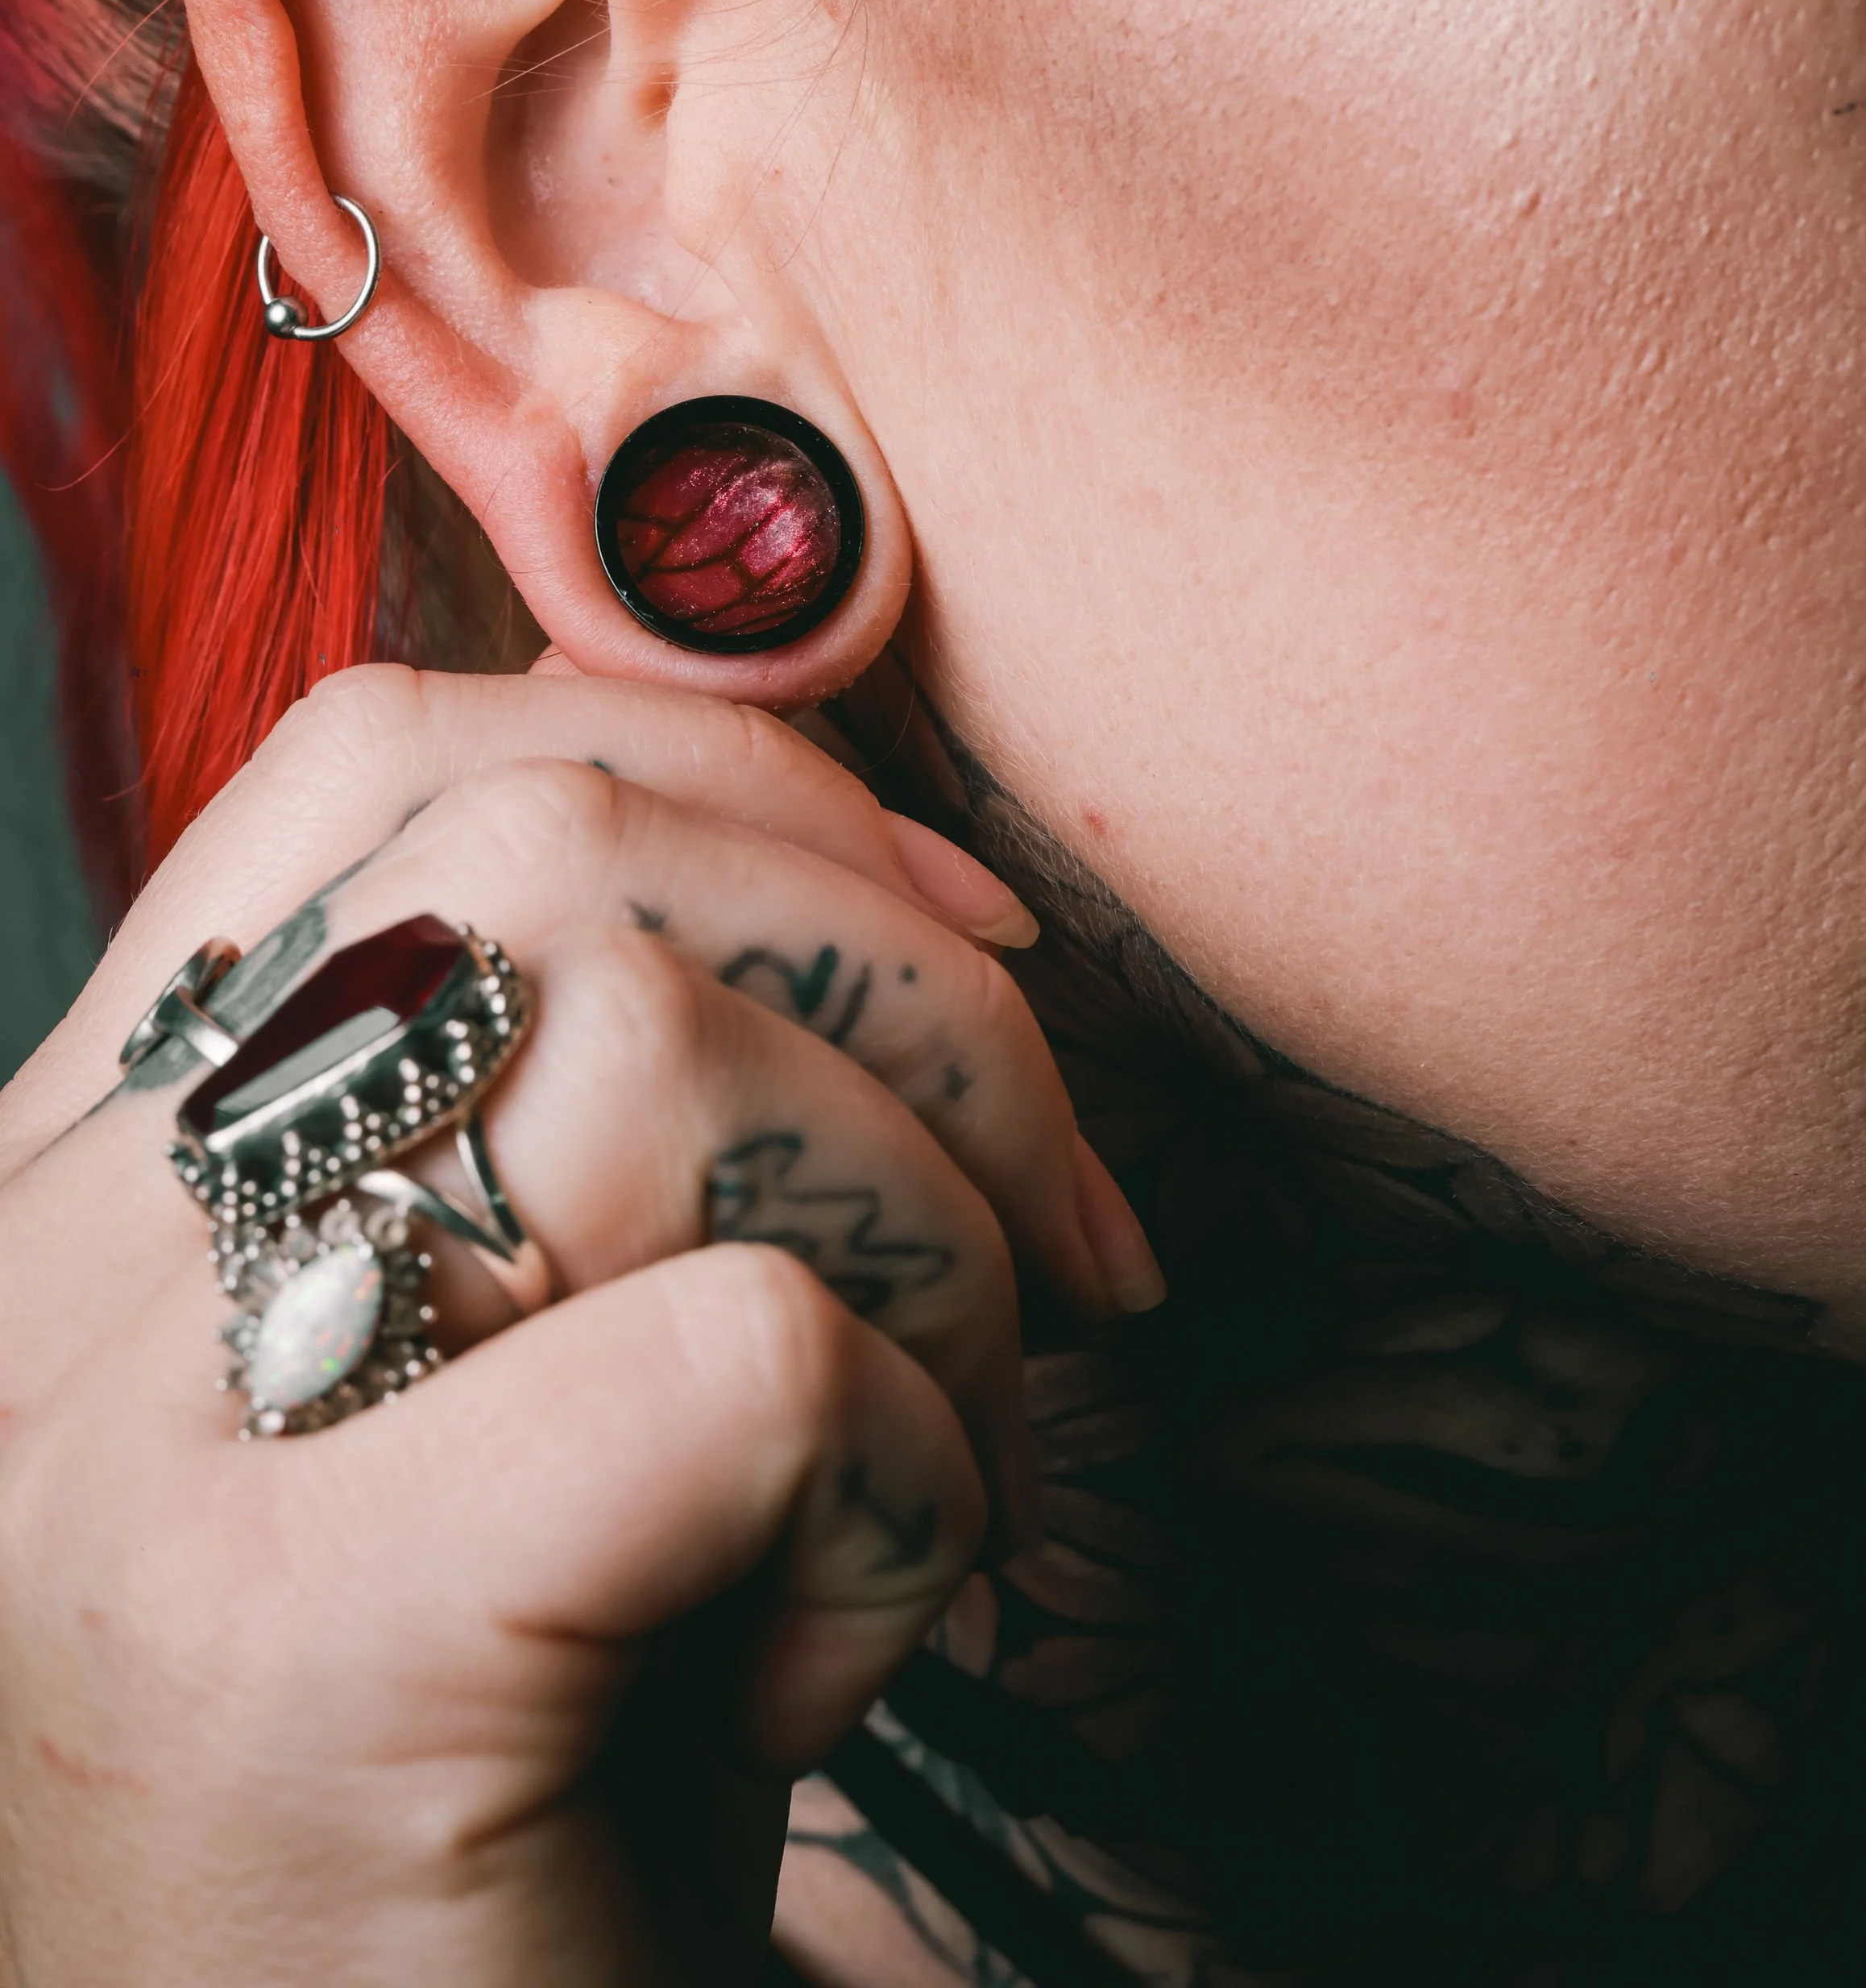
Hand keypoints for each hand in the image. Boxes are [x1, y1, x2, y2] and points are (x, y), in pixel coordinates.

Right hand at [0, 666, 1159, 1985]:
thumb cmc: (477, 1811)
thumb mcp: (490, 1402)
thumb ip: (573, 1137)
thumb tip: (925, 908)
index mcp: (86, 1185)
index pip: (387, 759)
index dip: (724, 773)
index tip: (960, 937)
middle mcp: (59, 1274)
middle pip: (558, 847)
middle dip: (910, 994)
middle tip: (1062, 1247)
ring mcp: (134, 1446)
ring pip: (662, 1053)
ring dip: (931, 1264)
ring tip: (920, 1497)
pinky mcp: (291, 1649)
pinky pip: (743, 1353)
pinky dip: (899, 1483)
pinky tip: (821, 1676)